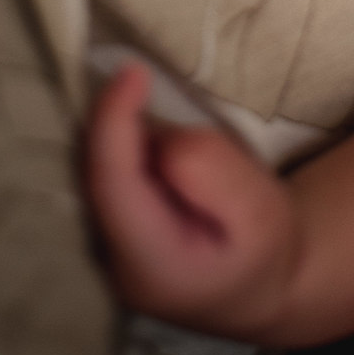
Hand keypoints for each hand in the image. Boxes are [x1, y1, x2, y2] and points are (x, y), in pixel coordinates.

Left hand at [88, 65, 298, 339]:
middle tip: (165, 103)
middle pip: (95, 171)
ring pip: (93, 167)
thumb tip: (162, 143)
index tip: (135, 70)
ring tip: (174, 146)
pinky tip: (155, 149)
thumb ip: (212, 173)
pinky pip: (99, 169)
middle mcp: (109, 261)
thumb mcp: (259, 210)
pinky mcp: (100, 226)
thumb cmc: (261, 246)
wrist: (254, 284)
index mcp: (149, 263)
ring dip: (123, 133)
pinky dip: (122, 143)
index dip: (113, 121)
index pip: (111, 183)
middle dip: (121, 121)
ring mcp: (99, 246)